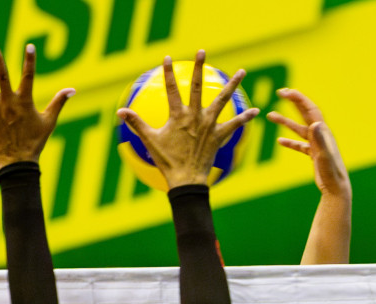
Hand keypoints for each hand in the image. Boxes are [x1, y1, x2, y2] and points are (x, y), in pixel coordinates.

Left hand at [0, 44, 75, 168]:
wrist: (18, 163)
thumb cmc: (35, 141)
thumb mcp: (49, 121)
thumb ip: (59, 102)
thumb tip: (72, 89)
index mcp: (24, 101)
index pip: (28, 76)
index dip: (29, 60)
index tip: (29, 46)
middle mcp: (8, 102)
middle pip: (1, 77)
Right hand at [117, 51, 257, 188]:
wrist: (186, 180)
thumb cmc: (167, 161)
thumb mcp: (150, 140)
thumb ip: (136, 123)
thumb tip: (119, 112)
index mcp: (178, 115)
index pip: (171, 88)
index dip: (168, 72)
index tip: (167, 58)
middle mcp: (195, 116)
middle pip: (197, 86)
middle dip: (199, 67)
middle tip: (202, 51)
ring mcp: (209, 125)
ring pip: (222, 100)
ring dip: (232, 84)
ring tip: (242, 71)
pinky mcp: (219, 136)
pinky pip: (235, 125)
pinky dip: (245, 118)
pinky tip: (256, 110)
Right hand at [268, 89, 350, 200]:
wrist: (336, 189)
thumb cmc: (331, 173)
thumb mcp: (324, 155)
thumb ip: (320, 139)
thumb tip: (315, 123)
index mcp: (322, 131)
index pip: (310, 109)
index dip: (298, 98)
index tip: (285, 91)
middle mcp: (320, 135)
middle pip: (305, 113)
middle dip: (293, 102)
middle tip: (280, 92)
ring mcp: (317, 145)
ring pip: (299, 129)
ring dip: (285, 121)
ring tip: (270, 115)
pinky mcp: (314, 155)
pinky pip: (300, 145)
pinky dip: (290, 142)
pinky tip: (279, 141)